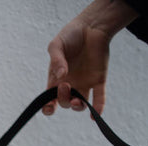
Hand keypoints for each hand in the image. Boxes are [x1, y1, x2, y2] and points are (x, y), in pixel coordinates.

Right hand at [43, 0, 138, 115]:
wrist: (92, 26)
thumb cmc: (71, 34)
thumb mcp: (56, 45)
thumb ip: (56, 60)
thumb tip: (61, 76)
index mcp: (56, 78)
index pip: (49, 99)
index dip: (48, 107)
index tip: (49, 107)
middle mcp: (70, 84)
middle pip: (65, 102)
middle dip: (63, 98)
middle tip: (65, 85)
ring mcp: (84, 83)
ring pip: (81, 104)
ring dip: (78, 107)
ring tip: (78, 101)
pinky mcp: (98, 79)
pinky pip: (99, 97)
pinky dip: (98, 108)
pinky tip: (96, 116)